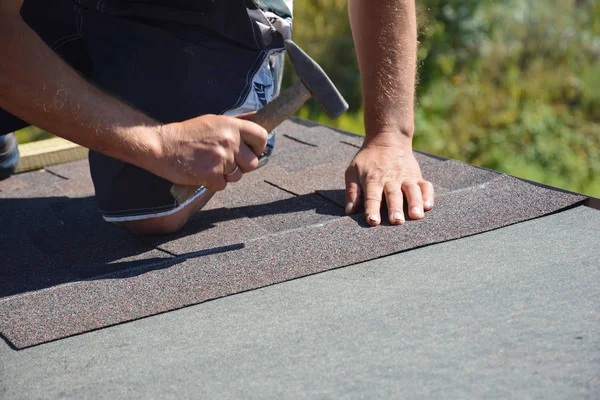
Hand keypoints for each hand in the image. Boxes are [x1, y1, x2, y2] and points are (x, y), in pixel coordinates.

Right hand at [151, 114, 267, 191]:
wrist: (161, 145)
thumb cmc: (186, 134)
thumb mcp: (213, 121)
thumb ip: (235, 124)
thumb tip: (257, 119)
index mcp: (231, 125)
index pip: (261, 136)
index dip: (259, 146)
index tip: (251, 150)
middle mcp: (230, 141)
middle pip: (252, 162)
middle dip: (241, 166)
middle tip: (225, 161)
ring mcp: (222, 158)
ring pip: (237, 176)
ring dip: (226, 175)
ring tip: (210, 165)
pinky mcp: (212, 174)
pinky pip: (222, 185)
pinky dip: (213, 183)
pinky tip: (201, 172)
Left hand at [345, 132, 433, 225]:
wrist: (387, 139)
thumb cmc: (368, 160)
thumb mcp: (353, 171)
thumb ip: (352, 192)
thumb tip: (349, 211)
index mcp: (373, 179)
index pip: (372, 196)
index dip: (372, 209)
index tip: (373, 221)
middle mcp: (390, 179)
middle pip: (393, 195)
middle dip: (395, 208)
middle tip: (397, 221)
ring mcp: (405, 177)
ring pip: (412, 190)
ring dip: (414, 203)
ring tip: (416, 216)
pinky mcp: (416, 176)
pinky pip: (425, 185)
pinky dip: (428, 195)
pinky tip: (428, 205)